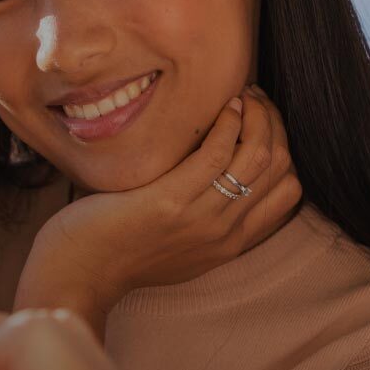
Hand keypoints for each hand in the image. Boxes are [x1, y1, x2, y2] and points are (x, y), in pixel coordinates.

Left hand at [16, 85, 302, 329]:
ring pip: (258, 156)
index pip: (289, 192)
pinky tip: (221, 106)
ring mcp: (202, 219)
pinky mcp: (172, 201)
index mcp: (231, 244)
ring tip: (242, 96)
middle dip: (274, 124)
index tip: (262, 123)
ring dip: (257, 115)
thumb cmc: (120, 251)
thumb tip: (223, 174)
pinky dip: (227, 122)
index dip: (283, 148)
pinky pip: (216, 153)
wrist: (80, 274)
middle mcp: (225, 233)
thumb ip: (209, 218)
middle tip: (255, 100)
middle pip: (280, 168)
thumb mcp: (181, 244)